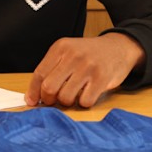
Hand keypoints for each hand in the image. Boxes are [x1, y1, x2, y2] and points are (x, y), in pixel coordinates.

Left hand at [25, 32, 144, 107]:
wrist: (118, 47)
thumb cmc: (89, 54)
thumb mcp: (68, 53)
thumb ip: (51, 70)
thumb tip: (32, 97)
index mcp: (61, 47)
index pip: (39, 73)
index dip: (34, 91)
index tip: (32, 101)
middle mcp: (73, 55)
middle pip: (49, 87)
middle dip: (49, 99)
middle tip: (54, 100)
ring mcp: (87, 66)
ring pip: (65, 97)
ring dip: (67, 102)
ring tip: (73, 95)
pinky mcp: (101, 78)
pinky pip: (84, 101)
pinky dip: (83, 103)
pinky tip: (87, 94)